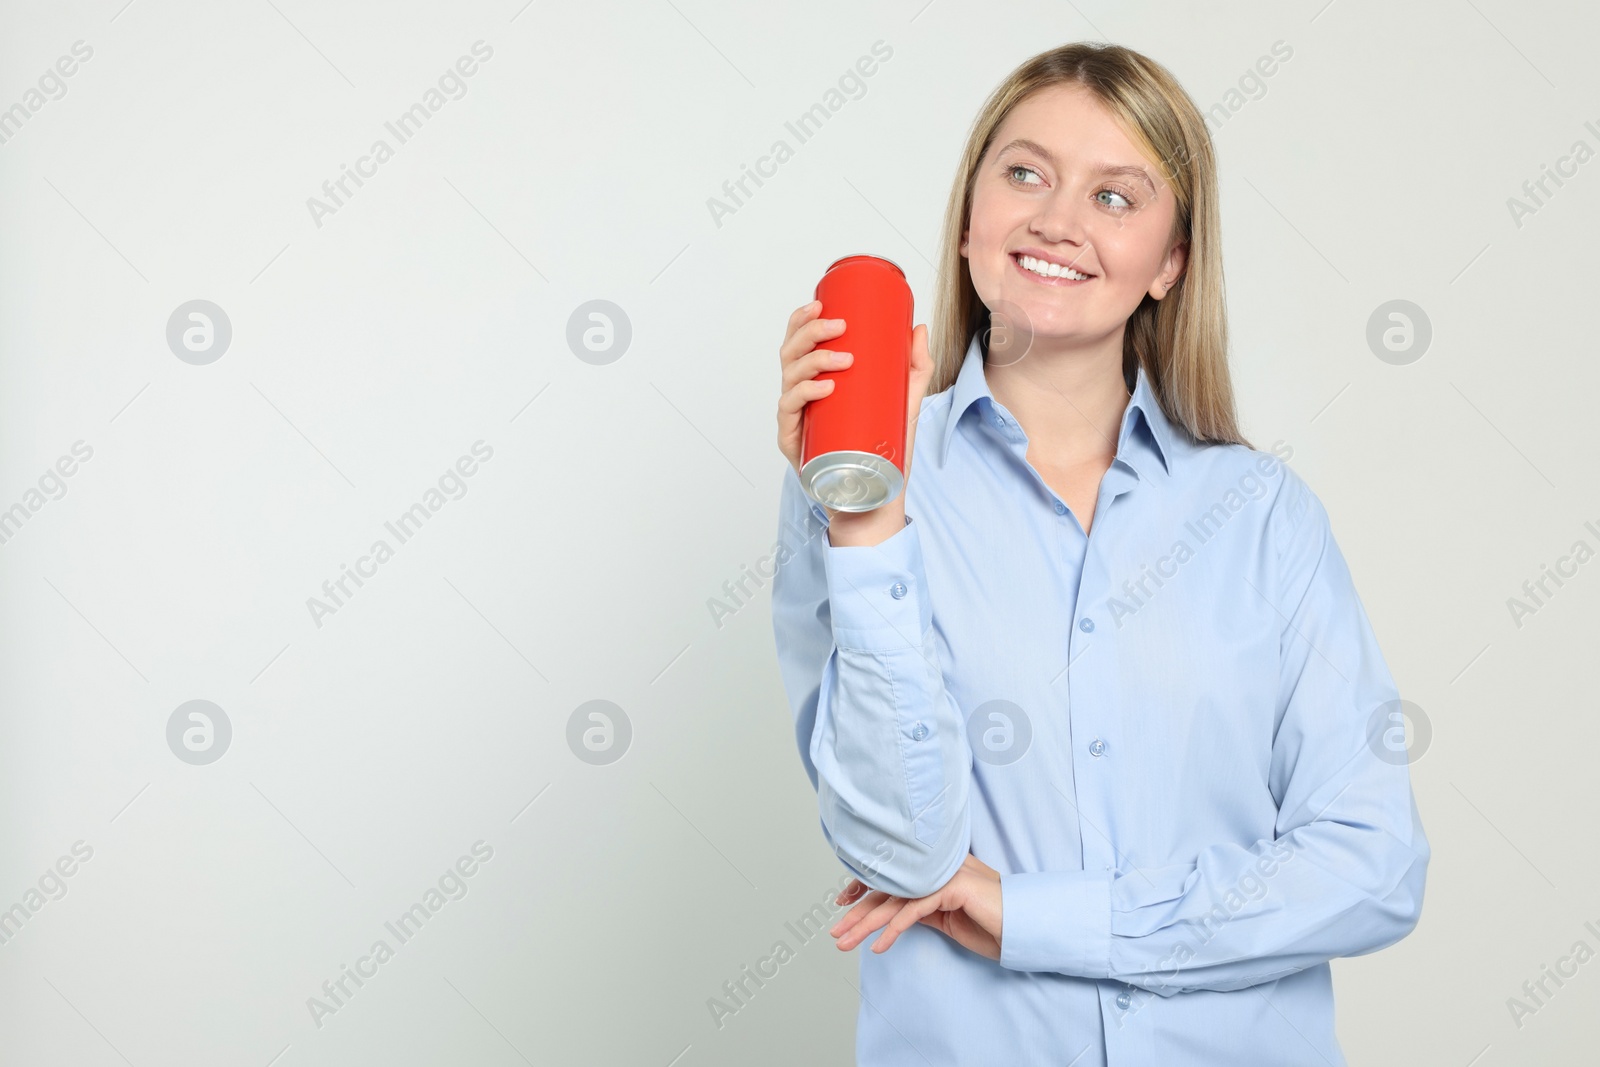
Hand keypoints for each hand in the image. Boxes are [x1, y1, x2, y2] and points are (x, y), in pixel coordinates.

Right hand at [775, 299, 933, 532]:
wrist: (876, 498)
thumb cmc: (883, 451)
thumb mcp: (904, 403)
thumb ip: (914, 368)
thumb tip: (917, 327)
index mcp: (817, 382)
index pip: (798, 343)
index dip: (802, 320)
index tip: (820, 303)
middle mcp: (800, 398)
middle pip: (790, 354)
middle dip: (809, 333)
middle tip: (837, 326)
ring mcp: (795, 421)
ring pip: (789, 379)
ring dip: (813, 361)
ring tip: (842, 359)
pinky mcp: (794, 445)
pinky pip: (791, 413)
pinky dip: (806, 396)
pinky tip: (825, 388)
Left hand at [829, 853, 1003, 959]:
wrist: (1023, 928)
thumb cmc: (989, 923)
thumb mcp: (946, 917)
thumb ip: (921, 908)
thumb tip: (892, 913)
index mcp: (933, 870)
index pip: (891, 876)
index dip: (863, 887)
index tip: (842, 903)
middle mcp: (936, 867)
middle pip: (887, 888)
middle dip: (857, 913)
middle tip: (835, 933)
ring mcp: (943, 874)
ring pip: (894, 899)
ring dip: (866, 924)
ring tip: (846, 943)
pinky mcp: (951, 889)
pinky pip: (913, 912)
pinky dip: (893, 931)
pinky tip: (879, 948)